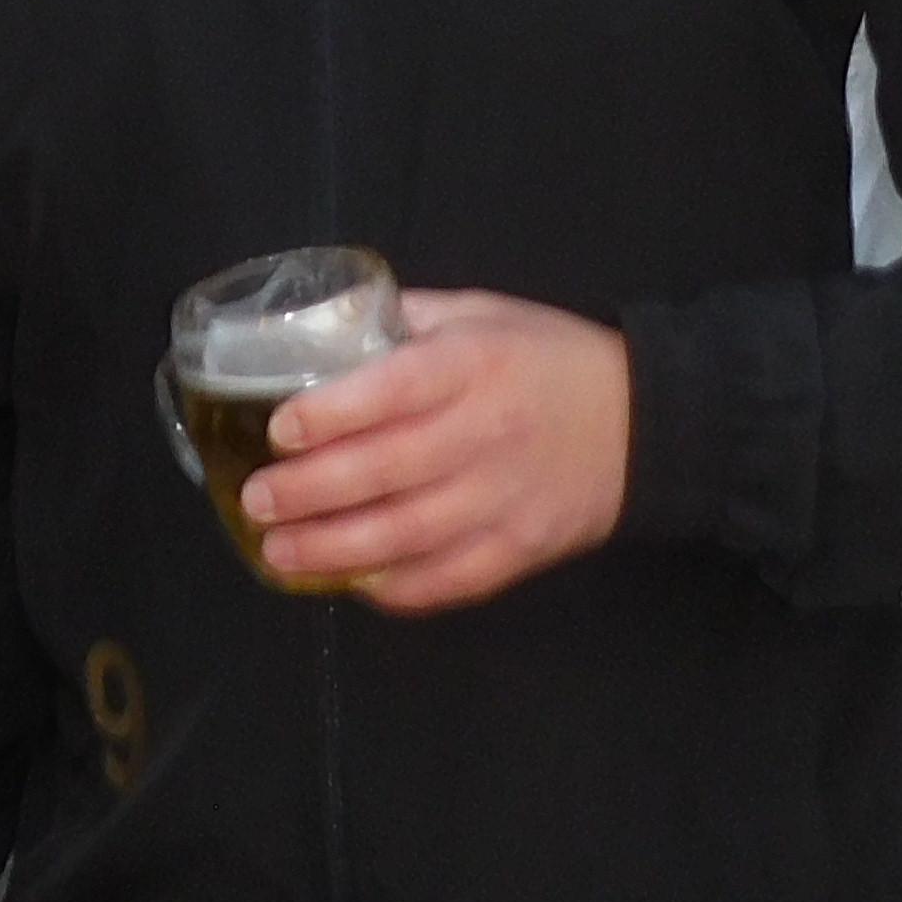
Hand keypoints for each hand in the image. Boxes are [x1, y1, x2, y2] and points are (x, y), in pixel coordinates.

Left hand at [240, 289, 629, 612]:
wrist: (645, 422)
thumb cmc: (547, 358)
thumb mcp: (481, 313)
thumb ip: (407, 320)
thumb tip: (326, 327)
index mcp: (472, 364)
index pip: (393, 389)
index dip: (331, 412)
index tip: (279, 429)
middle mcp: (485, 433)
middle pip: (386, 470)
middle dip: (311, 491)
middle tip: (256, 501)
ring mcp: (504, 499)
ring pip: (407, 534)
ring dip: (334, 549)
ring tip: (278, 551)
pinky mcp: (520, 550)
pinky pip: (448, 579)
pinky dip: (396, 588)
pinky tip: (350, 583)